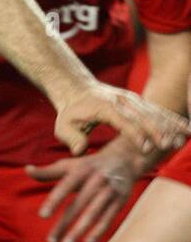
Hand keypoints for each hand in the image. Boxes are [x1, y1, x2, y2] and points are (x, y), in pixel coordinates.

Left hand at [26, 138, 145, 241]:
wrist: (124, 158)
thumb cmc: (89, 166)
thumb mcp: (69, 165)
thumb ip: (48, 171)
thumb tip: (27, 170)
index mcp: (81, 170)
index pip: (65, 186)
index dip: (54, 200)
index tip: (42, 215)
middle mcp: (96, 180)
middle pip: (78, 205)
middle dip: (64, 224)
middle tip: (50, 241)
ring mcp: (110, 190)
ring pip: (93, 213)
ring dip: (80, 230)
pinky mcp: (120, 200)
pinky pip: (109, 217)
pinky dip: (99, 230)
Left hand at [54, 84, 188, 158]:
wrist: (77, 91)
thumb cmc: (71, 113)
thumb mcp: (63, 126)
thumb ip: (70, 138)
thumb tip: (79, 150)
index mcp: (105, 107)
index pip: (123, 121)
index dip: (135, 134)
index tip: (145, 148)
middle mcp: (122, 101)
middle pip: (143, 116)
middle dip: (157, 131)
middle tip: (168, 146)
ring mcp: (133, 100)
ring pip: (155, 112)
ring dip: (170, 125)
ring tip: (185, 137)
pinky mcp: (140, 103)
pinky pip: (159, 111)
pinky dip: (174, 120)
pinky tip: (188, 129)